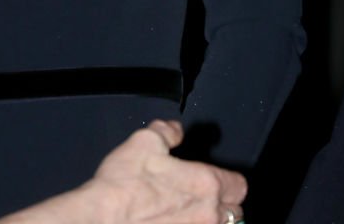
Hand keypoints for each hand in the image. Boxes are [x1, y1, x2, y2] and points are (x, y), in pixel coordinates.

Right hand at [87, 119, 246, 223]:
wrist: (104, 218)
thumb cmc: (125, 183)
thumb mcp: (145, 141)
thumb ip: (167, 131)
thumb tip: (175, 129)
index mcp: (205, 183)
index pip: (239, 185)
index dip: (230, 178)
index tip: (219, 177)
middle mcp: (207, 215)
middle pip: (235, 212)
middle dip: (224, 203)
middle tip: (204, 195)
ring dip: (210, 220)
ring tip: (189, 211)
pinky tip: (174, 221)